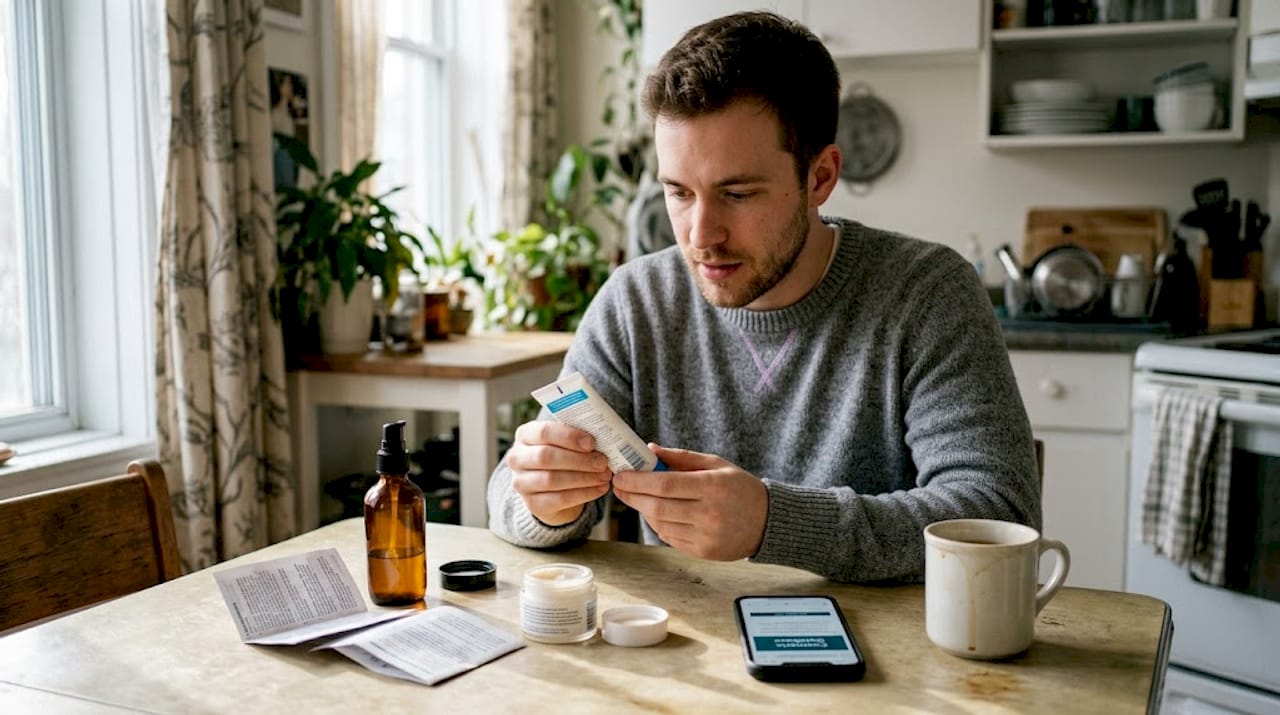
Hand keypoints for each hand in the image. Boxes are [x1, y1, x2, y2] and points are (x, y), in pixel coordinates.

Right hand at [506, 421, 610, 525]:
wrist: (551, 488)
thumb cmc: (562, 456)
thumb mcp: (564, 442)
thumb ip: (576, 437)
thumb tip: (602, 437)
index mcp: (524, 435)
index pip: (543, 432)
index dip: (568, 437)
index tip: (591, 443)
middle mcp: (517, 458)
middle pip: (545, 457)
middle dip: (578, 460)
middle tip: (602, 462)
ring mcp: (521, 483)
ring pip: (551, 480)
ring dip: (583, 478)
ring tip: (604, 476)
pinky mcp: (532, 504)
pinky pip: (558, 499)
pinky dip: (583, 494)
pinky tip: (599, 489)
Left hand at [612, 444, 767, 560]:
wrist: (768, 522)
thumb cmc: (740, 488)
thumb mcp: (716, 464)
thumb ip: (682, 457)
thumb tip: (649, 449)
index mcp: (712, 487)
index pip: (664, 485)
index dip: (637, 481)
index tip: (620, 475)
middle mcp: (708, 514)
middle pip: (657, 507)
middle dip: (632, 496)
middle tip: (619, 486)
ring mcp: (705, 536)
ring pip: (660, 524)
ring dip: (644, 510)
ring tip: (639, 497)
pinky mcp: (703, 552)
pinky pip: (669, 537)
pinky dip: (658, 524)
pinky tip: (658, 513)